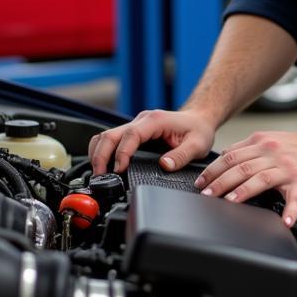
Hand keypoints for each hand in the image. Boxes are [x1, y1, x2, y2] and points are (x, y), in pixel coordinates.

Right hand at [88, 109, 215, 174]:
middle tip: (99, 177)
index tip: (118, 170)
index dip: (121, 153)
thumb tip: (164, 166)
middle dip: (101, 156)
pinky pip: (112, 139)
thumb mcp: (197, 145)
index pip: (130, 135)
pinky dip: (103, 151)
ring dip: (98, 153)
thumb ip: (181, 156)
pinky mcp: (133, 132)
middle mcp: (142, 120)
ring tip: (98, 174)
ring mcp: (135, 125)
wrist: (198, 120)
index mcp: (155, 121)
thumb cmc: (197, 130)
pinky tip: (104, 165)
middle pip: (110, 134)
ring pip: (107, 135)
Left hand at [194, 129, 296, 227]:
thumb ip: (250, 149)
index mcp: (262, 143)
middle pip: (240, 166)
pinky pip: (294, 197)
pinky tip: (284, 221)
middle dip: (220, 182)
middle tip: (207, 195)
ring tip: (231, 203)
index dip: (212, 170)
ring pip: (260, 178)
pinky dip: (289, 210)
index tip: (201, 182)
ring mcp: (287, 167)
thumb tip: (226, 157)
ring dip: (243, 191)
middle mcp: (272, 153)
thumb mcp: (272, 140)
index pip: (230, 155)